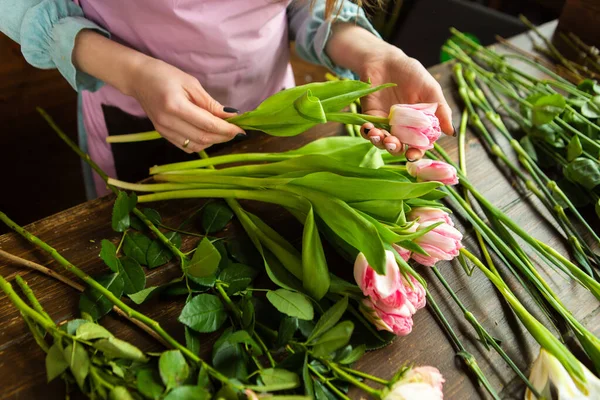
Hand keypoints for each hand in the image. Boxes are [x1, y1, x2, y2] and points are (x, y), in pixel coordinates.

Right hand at [128, 58, 243, 152]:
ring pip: (196, 146)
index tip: (242, 130)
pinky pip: (186, 146)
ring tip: (223, 131)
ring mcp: (163, 130)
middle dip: (223, 137)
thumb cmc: (165, 75)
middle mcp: (168, 122)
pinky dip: (201, 143)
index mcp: (175, 106)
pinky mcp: (162, 134)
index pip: (208, 125)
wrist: (138, 78)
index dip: (227, 130)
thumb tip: (231, 116)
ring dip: (213, 141)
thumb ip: (210, 103)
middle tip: (237, 131)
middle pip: (203, 138)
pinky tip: (208, 134)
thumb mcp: (191, 84)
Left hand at [357, 46, 453, 158]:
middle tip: (394, 144)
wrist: (386, 60)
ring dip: (380, 142)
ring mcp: (385, 124)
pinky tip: (369, 129)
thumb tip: (451, 132)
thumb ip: (441, 110)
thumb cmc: (411, 73)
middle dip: (395, 149)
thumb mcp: (430, 89)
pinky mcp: (369, 117)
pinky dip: (367, 132)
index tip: (412, 154)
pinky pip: (367, 131)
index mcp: (418, 125)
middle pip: (399, 147)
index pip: (418, 144)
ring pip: (382, 142)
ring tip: (379, 136)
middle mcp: (401, 128)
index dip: (416, 152)